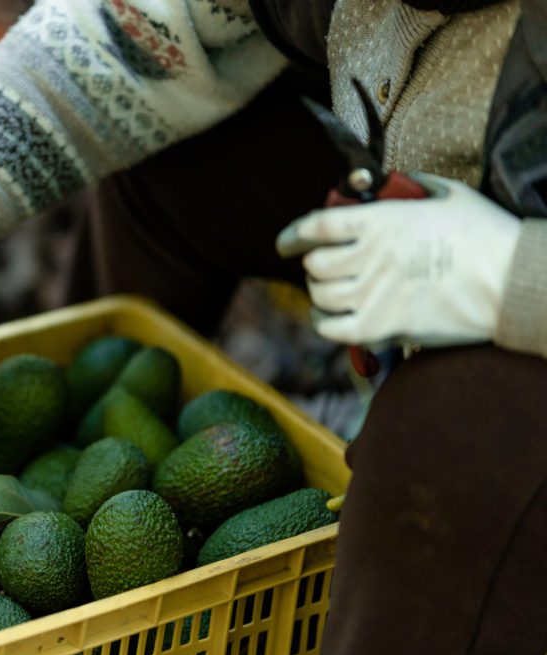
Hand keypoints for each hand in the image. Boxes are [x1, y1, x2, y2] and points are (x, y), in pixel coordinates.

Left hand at [276, 174, 520, 347]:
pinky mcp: (382, 326)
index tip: (285, 242)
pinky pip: (331, 328)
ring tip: (328, 289)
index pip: (317, 225)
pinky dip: (323, 322)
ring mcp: (373, 293)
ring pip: (319, 294)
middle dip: (313, 264)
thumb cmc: (485, 235)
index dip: (293, 234)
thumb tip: (391, 182)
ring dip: (319, 292)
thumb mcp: (449, 194)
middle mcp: (370, 256)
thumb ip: (412, 185)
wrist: (512, 281)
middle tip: (322, 266)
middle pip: (314, 264)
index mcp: (381, 221)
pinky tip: (329, 316)